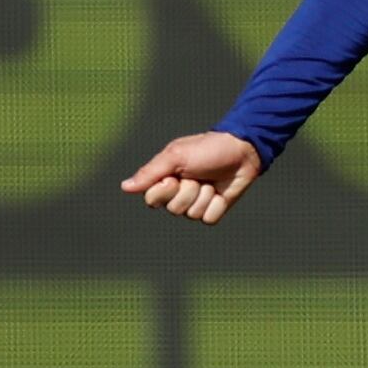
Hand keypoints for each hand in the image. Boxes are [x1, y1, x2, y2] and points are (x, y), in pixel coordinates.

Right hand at [122, 132, 263, 224]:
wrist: (242, 150)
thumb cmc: (207, 149)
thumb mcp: (176, 155)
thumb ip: (150, 172)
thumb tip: (125, 187)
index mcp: (165, 180)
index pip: (152, 200)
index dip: (163, 191)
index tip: (173, 177)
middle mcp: (178, 194)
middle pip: (173, 209)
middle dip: (188, 191)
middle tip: (197, 176)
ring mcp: (197, 202)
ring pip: (191, 214)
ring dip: (204, 196)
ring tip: (211, 181)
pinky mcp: (214, 209)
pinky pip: (209, 219)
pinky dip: (217, 205)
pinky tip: (221, 192)